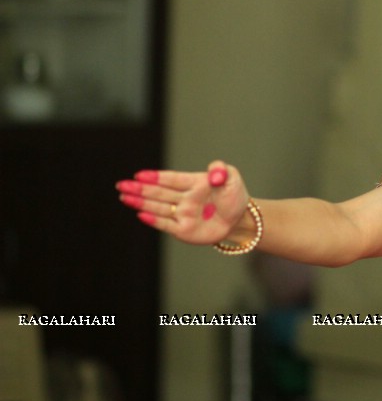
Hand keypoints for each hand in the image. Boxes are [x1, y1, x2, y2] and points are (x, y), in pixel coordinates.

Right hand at [116, 160, 249, 245]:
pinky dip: (154, 220)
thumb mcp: (232, 177)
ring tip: (124, 197)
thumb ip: (222, 171)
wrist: (241, 220)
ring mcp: (182, 214)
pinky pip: (166, 224)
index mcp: (193, 183)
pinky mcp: (183, 229)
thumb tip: (214, 174)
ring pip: (158, 207)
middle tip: (121, 184)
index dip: (156, 177)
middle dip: (140, 189)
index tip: (139, 175)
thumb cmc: (234, 196)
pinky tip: (141, 214)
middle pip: (159, 193)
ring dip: (141, 202)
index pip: (172, 179)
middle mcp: (184, 198)